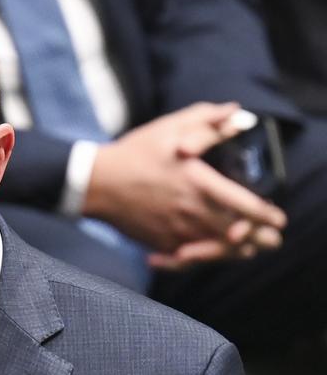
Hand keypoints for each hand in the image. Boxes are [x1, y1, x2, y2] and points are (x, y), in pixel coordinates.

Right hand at [84, 103, 286, 268]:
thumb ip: (208, 120)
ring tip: (247, 251)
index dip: (266, 215)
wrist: (97, 184)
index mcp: (199, 183)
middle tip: (271, 242)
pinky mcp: (160, 244)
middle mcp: (190, 212)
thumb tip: (236, 115)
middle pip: (235, 235)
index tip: (277, 219)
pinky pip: (188, 259)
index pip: (244, 205)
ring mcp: (175, 232)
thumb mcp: (172, 127)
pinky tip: (208, 254)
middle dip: (257, 239)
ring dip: (234, 253)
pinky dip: (202, 258)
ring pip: (215, 251)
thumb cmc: (134, 153)